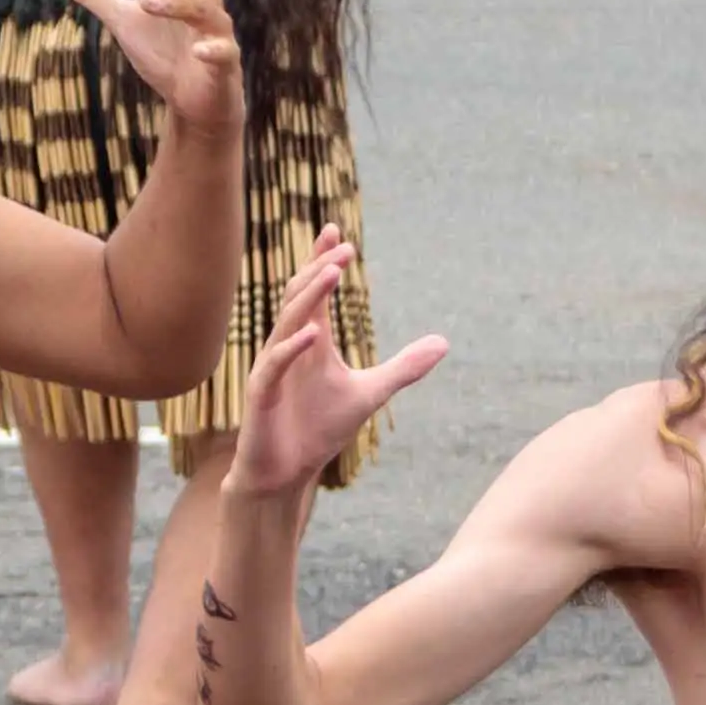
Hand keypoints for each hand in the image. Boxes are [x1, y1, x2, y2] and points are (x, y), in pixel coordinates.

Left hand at [61, 0, 243, 132]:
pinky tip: (196, 49)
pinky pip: (223, 50)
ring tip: (144, 1)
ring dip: (174, 2)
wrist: (194, 100)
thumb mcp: (125, 23)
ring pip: (202, 5)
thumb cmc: (165, 54)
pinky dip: (211, 47)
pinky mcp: (225, 60)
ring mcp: (215, 29)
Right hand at [233, 227, 443, 492]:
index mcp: (309, 342)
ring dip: (309, 296)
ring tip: (332, 273)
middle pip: (299, 297)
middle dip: (319, 269)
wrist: (285, 473)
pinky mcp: (261, 394)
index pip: (313, 292)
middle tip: (343, 246)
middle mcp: (287, 347)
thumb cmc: (318, 430)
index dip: (322, 261)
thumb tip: (444, 342)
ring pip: (287, 322)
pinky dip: (292, 348)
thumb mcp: (371, 393)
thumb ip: (405, 368)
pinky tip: (314, 332)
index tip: (335, 231)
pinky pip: (275, 365)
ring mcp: (271, 369)